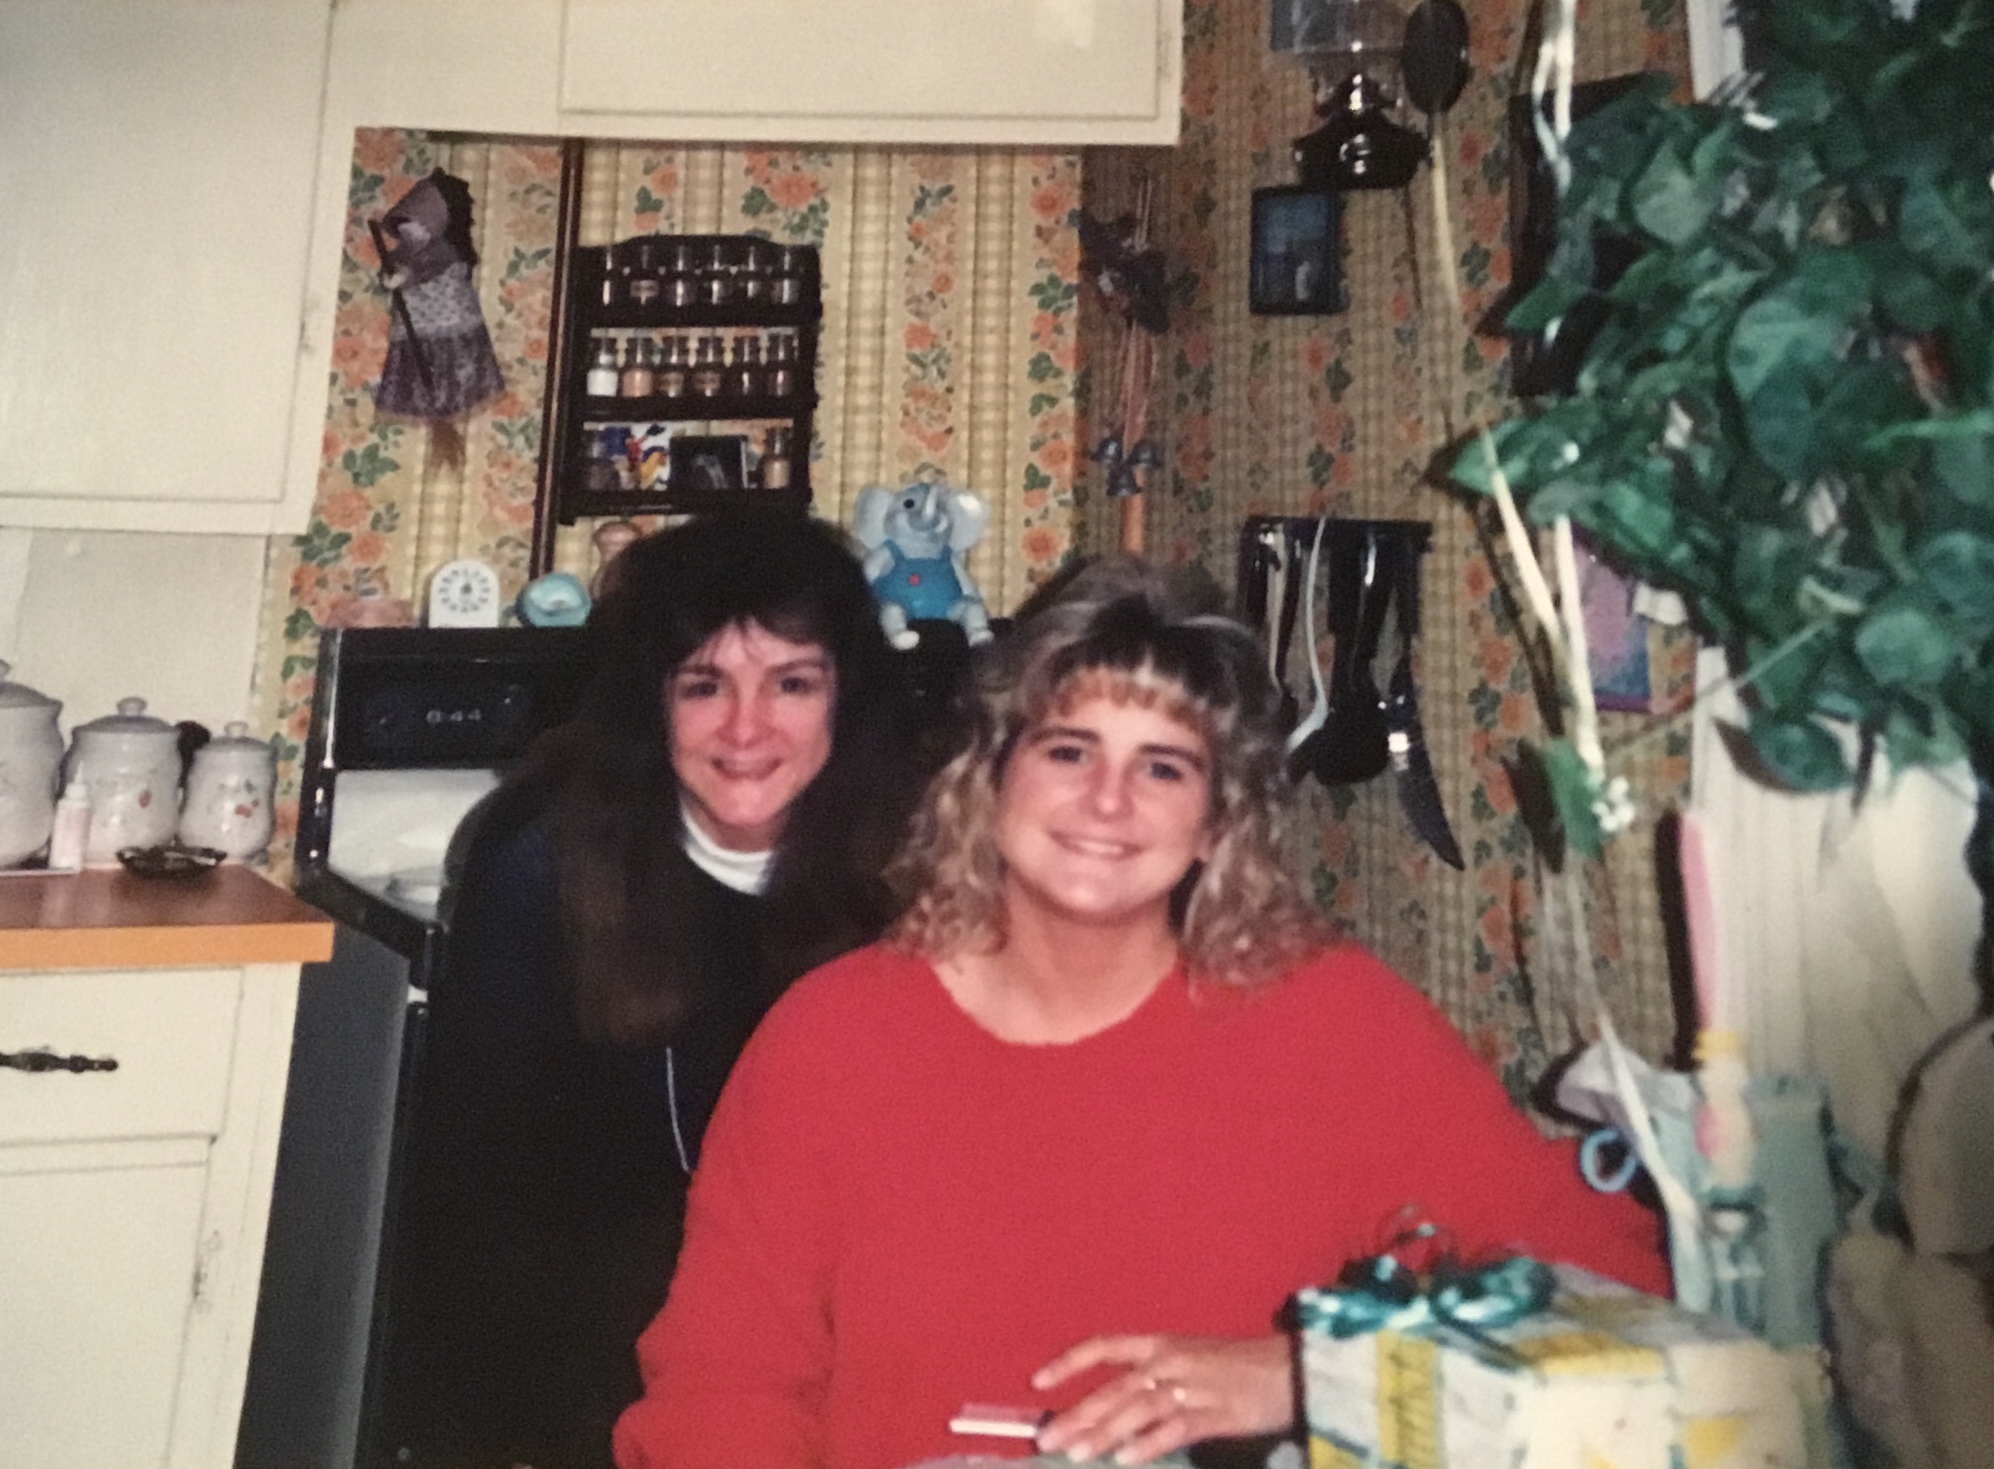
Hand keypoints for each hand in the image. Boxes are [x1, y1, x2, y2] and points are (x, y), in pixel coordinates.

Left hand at [1030, 1332, 1294, 1464]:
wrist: (1289, 1369)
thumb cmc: (1237, 1366)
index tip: (1039, 1381)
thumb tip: (1112, 1415)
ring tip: (1076, 1453)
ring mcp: (1191, 1387)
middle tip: (1047, 1438)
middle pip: (1114, 1389)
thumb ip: (1152, 1384)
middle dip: (1077, 1414)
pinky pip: (1174, 1430)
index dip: (1070, 1362)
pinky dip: (1148, 1445)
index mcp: (1160, 1343)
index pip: (1104, 1346)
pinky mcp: (1214, 1413)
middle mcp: (1170, 1361)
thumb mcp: (1189, 1362)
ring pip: (1136, 1411)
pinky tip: (1125, 1459)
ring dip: (1103, 1434)